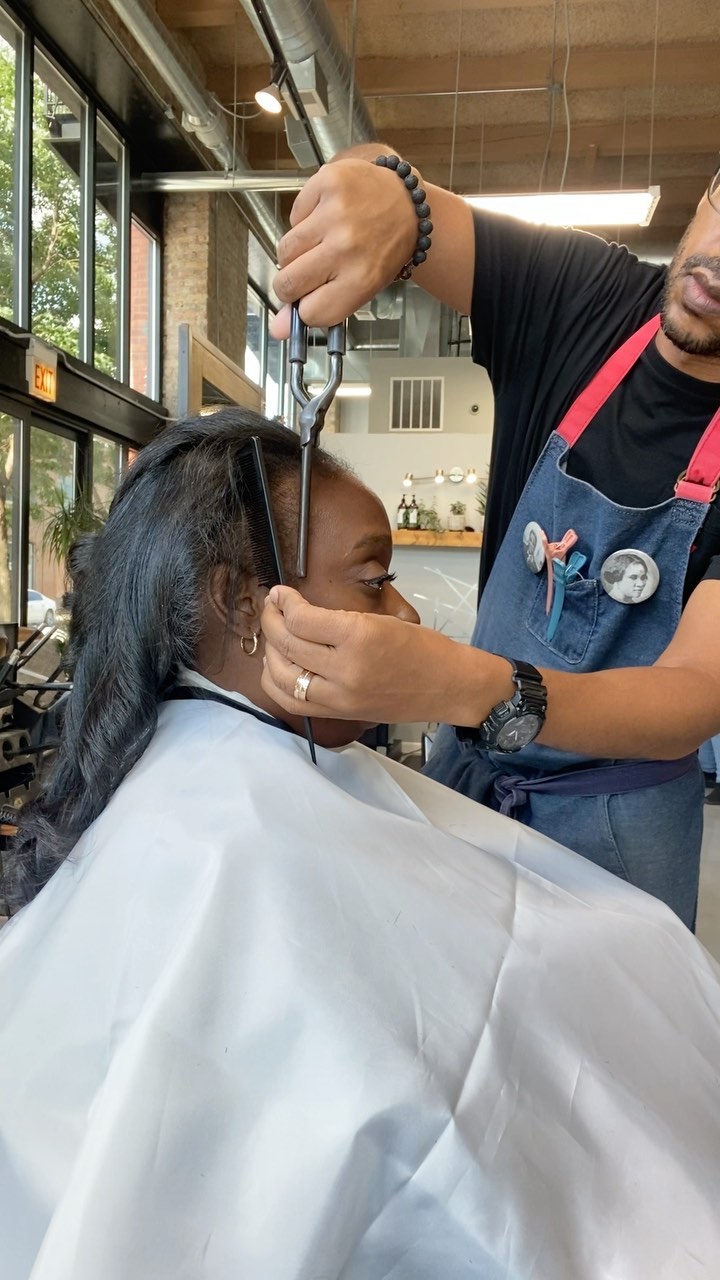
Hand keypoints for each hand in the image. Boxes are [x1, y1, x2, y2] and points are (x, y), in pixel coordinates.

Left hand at [261, 586, 508, 725]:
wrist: (449, 686)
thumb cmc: (423, 648)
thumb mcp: (383, 619)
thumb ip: (338, 618)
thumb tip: (298, 610)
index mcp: (359, 635)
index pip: (301, 619)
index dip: (283, 602)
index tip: (279, 593)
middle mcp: (345, 668)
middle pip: (287, 643)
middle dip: (271, 620)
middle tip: (271, 607)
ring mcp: (339, 696)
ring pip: (281, 675)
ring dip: (270, 651)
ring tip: (275, 635)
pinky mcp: (339, 713)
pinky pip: (292, 701)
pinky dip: (276, 682)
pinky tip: (278, 665)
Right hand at [271, 159, 416, 337]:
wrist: (408, 203)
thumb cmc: (385, 248)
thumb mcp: (362, 287)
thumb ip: (321, 309)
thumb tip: (278, 330)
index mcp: (360, 280)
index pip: (309, 312)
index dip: (306, 308)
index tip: (312, 298)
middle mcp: (346, 247)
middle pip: (288, 283)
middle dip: (291, 284)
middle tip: (310, 272)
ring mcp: (334, 213)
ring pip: (284, 250)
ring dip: (296, 252)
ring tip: (320, 242)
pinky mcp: (325, 184)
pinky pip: (292, 216)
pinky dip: (303, 220)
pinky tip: (325, 217)